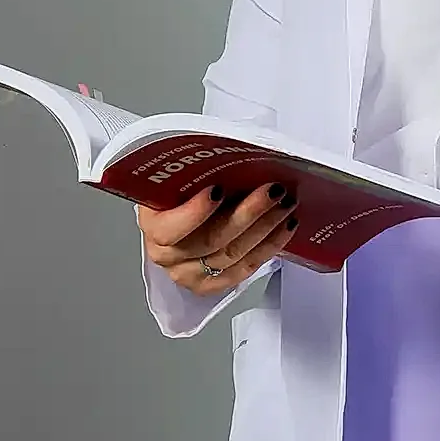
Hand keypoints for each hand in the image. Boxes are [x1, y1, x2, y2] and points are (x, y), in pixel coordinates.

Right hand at [137, 180, 299, 296]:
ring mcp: (189, 274)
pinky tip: (285, 227)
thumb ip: (198, 172)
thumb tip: (234, 156)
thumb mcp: (182, 177)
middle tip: (273, 191)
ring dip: (266, 228)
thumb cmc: (183, 192)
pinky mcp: (212, 284)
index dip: (195, 213)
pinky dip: (269, 246)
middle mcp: (167, 255)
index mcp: (153, 225)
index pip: (170, 229)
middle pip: (211, 241)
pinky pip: (245, 269)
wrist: (182, 216)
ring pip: (232, 255)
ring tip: (286, 204)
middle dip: (248, 214)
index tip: (218, 189)